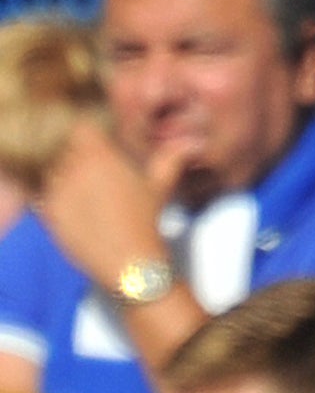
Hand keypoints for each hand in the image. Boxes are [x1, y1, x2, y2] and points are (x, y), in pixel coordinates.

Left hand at [36, 118, 188, 291]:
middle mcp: (74, 167)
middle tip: (97, 182)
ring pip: (54, 172)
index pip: (81, 129)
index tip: (99, 153)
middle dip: (77, 161)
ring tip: (89, 201)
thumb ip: (169, 159)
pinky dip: (58, 202)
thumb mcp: (160, 187)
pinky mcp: (49, 210)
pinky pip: (46, 196)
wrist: (131, 263)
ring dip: (65, 180)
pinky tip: (80, 216)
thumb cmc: (148, 222)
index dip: (90, 140)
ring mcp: (58, 188)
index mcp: (100, 155)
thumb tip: (190, 143)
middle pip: (65, 150)